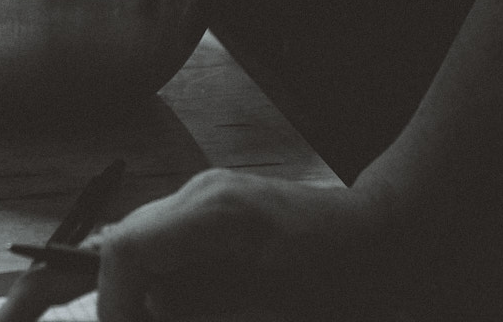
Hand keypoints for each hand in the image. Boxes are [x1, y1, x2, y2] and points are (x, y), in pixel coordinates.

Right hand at [94, 171, 398, 321]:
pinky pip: (170, 241)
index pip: (128, 250)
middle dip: (126, 299)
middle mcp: (203, 193)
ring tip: (178, 315)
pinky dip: (170, 277)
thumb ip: (206, 309)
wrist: (386, 235)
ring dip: (148, 290)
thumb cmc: (345, 280)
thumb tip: (151, 309)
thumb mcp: (274, 311)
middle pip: (126, 244)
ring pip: (144, 243)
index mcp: (216, 215)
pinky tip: (198, 304)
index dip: (115, 306)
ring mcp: (208, 193)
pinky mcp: (217, 204)